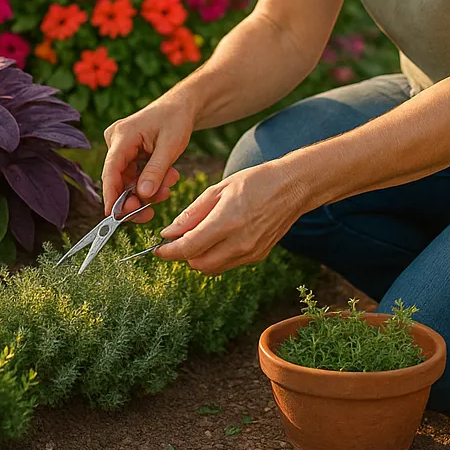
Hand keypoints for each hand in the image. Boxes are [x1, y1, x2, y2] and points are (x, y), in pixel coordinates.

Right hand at [101, 92, 193, 223]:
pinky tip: (167, 176)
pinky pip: (134, 176)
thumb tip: (142, 195)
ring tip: (171, 182)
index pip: (111, 171)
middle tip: (156, 207)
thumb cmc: (176, 119)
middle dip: (138, 196)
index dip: (111, 196)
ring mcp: (120, 148)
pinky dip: (150, 181)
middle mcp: (115, 141)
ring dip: (148, 189)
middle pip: (118, 180)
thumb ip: (156, 171)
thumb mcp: (170, 146)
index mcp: (122, 135)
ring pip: (128, 181)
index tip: (114, 217)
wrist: (181, 106)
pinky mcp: (127, 153)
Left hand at [154, 160, 304, 274]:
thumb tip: (169, 233)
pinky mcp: (258, 256)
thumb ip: (191, 214)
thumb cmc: (254, 182)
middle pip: (198, 264)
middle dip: (183, 254)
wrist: (292, 187)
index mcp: (226, 222)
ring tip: (198, 235)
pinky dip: (216, 256)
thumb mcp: (218, 190)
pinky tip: (218, 237)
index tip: (157, 249)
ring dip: (199, 257)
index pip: (188, 248)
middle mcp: (239, 242)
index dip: (169, 251)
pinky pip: (228, 264)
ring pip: (213, 268)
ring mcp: (251, 252)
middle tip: (179, 238)